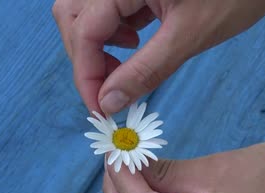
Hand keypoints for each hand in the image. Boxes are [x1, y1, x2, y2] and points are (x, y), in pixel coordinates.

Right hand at [52, 0, 264, 113]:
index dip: (86, 74)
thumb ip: (146, 69)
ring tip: (125, 67)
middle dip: (86, 59)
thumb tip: (109, 102)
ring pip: (88, 14)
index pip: (83, 30)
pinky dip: (114, 33)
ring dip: (96, 46)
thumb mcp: (190, 35)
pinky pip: (110, 9)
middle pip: (74, 18)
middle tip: (111, 93)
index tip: (99, 111)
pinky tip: (136, 44)